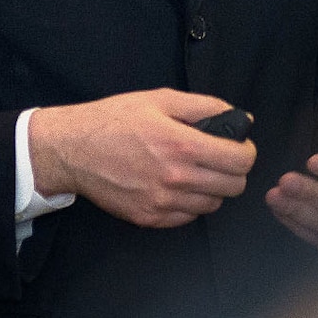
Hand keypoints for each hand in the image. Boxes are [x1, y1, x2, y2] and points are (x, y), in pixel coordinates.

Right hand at [29, 89, 258, 228]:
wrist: (73, 149)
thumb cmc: (116, 119)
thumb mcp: (160, 99)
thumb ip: (206, 107)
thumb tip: (241, 118)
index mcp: (182, 145)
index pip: (240, 161)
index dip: (245, 151)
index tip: (236, 146)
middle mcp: (176, 178)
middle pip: (233, 187)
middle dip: (232, 170)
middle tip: (217, 158)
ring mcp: (163, 203)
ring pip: (213, 205)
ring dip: (211, 188)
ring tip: (193, 170)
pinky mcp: (149, 218)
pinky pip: (188, 217)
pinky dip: (189, 203)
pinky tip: (174, 185)